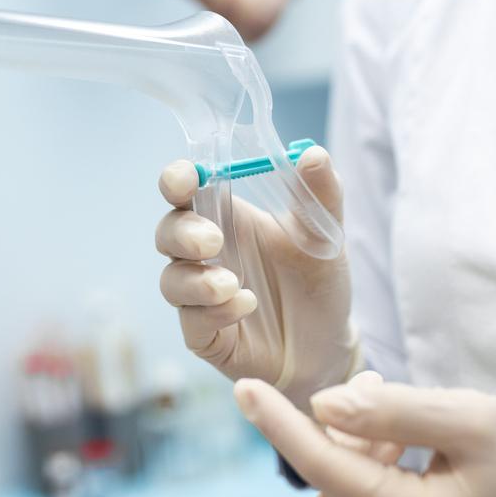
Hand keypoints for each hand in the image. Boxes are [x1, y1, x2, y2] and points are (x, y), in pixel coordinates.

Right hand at [154, 146, 360, 410]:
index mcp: (226, 218)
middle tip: (213, 240)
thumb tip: (312, 153)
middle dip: (181, 233)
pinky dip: (214, 312)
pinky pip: (193, 322)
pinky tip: (245, 305)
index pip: (185, 190)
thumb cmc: (318, 281)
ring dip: (195, 280)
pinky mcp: (205, 335)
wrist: (328, 343)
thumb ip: (320, 193)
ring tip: (230, 283)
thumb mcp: (325, 234)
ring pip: (171, 280)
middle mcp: (206, 254)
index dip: (176, 180)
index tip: (183, 179)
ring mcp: (200, 296)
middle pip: (167, 232)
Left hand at [234, 377, 495, 496]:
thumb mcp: (470, 419)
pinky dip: (368, 485)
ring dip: (358, 460)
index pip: (321, 464)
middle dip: (344, 435)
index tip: (242, 387)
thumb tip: (323, 404)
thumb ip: (392, 409)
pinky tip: (407, 463)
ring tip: (408, 439)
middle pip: (330, 481)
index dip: (277, 422)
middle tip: (389, 407)